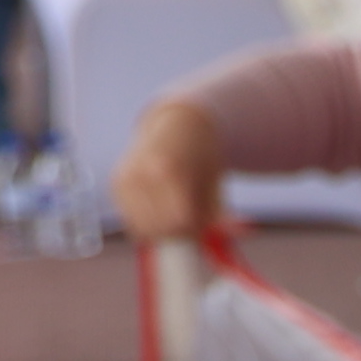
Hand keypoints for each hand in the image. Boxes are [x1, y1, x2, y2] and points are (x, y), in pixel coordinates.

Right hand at [111, 98, 230, 246]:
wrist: (178, 125)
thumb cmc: (203, 159)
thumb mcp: (215, 186)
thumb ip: (223, 216)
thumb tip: (245, 235)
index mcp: (168, 171)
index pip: (179, 222)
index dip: (194, 233)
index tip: (202, 231)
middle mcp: (140, 174)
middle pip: (160, 229)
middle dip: (178, 234)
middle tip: (191, 223)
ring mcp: (124, 178)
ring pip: (142, 229)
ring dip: (161, 231)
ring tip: (176, 213)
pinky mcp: (115, 184)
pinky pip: (131, 221)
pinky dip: (147, 224)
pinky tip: (160, 208)